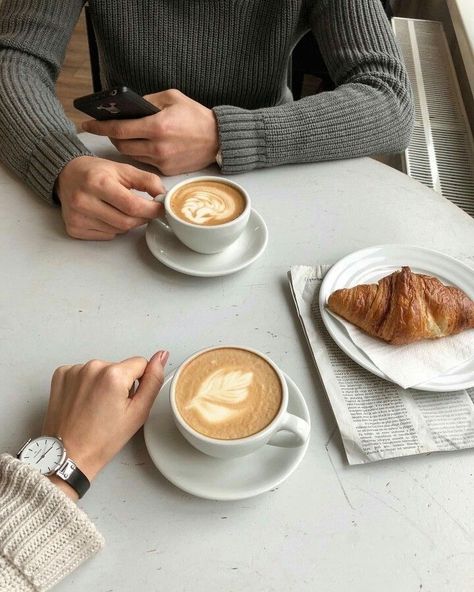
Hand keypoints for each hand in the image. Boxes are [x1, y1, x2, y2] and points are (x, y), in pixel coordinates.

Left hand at [42, 351, 168, 498]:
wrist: (69, 454)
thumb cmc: (102, 440)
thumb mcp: (138, 413)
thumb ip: (153, 380)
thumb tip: (161, 356)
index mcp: (114, 374)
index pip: (140, 364)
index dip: (137, 384)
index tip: (125, 402)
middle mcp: (93, 366)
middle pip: (119, 367)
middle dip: (119, 384)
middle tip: (110, 409)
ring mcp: (74, 370)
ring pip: (101, 369)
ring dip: (101, 384)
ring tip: (94, 408)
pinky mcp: (61, 374)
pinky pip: (82, 372)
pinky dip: (84, 384)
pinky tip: (82, 403)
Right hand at [56, 156, 164, 239]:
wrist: (65, 175)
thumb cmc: (97, 172)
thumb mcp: (123, 169)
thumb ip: (147, 181)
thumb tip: (164, 198)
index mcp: (97, 182)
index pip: (132, 206)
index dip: (151, 210)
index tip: (160, 208)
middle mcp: (84, 201)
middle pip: (126, 222)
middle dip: (142, 218)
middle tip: (146, 210)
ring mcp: (77, 217)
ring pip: (118, 230)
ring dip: (128, 222)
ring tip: (123, 209)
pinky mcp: (74, 229)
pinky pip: (107, 236)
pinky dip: (114, 228)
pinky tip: (108, 215)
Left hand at [82, 89, 218, 175]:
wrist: (219, 140)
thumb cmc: (197, 116)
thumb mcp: (172, 98)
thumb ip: (148, 100)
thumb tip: (127, 107)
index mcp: (157, 126)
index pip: (119, 128)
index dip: (99, 126)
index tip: (87, 124)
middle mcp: (157, 147)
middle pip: (121, 144)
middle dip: (112, 136)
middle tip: (109, 128)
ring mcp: (162, 161)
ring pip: (131, 155)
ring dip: (125, 145)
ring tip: (126, 136)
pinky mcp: (167, 171)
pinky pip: (145, 162)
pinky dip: (140, 154)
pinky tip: (144, 146)